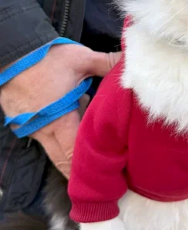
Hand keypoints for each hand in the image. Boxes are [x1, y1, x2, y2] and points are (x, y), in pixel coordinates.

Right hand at [0, 44, 120, 177]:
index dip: (90, 166)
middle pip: (63, 161)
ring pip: (53, 149)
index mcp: (59, 121)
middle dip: (80, 170)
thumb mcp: (81, 59)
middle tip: (103, 175)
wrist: (11, 53)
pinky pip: (43, 137)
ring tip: (91, 153)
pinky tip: (70, 124)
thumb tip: (134, 65)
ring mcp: (30, 129)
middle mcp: (43, 131)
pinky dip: (57, 136)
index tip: (109, 173)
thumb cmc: (46, 57)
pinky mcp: (22, 124)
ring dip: (68, 151)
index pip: (75, 155)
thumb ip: (108, 65)